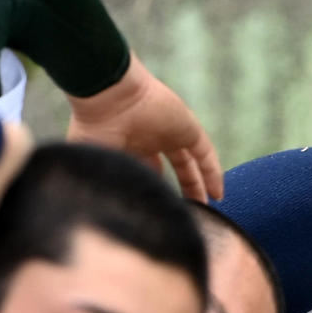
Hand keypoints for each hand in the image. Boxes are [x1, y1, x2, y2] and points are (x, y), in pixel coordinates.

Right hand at [66, 52, 223, 201]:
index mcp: (124, 147)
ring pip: (188, 164)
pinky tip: (218, 194)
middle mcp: (147, 140)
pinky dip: (213, 173)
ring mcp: (169, 133)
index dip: (151, 192)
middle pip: (168, 171)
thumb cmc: (93, 129)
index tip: (157, 214)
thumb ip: (111, 185)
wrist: (107, 97)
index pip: (144, 173)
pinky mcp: (188, 129)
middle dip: (177, 192)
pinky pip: (205, 154)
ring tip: (205, 210)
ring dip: (198, 185)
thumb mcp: (95, 163)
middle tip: (185, 216)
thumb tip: (121, 215)